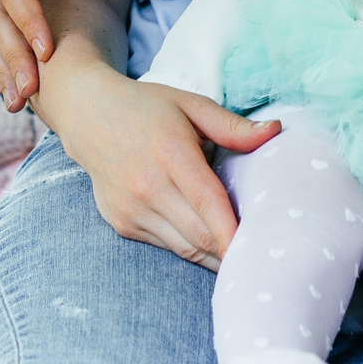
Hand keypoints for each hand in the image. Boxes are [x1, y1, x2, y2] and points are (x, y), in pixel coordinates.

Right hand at [52, 74, 276, 267]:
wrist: (87, 116)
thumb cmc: (147, 108)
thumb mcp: (192, 105)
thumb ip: (233, 126)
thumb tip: (275, 131)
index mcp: (170, 153)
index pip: (208, 203)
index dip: (234, 233)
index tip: (260, 252)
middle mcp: (147, 186)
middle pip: (200, 235)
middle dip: (234, 251)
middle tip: (266, 255)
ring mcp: (131, 209)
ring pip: (185, 248)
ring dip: (215, 256)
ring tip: (246, 258)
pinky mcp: (122, 224)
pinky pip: (167, 245)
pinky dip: (191, 247)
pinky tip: (211, 243)